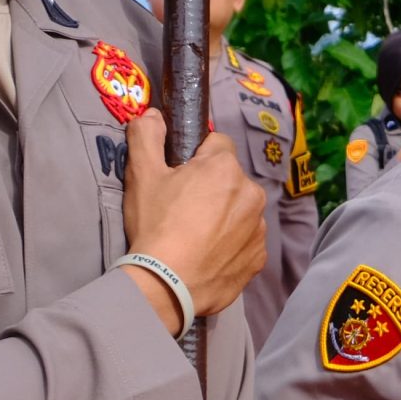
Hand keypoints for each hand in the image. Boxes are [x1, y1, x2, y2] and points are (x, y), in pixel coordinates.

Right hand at [121, 109, 268, 329]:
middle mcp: (251, 193)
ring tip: (194, 236)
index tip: (179, 176)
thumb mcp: (141, 175)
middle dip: (211, 187)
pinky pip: (245, 241)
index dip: (195, 157)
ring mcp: (259, 228)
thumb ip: (147, 136)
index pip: (216, 144)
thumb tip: (153, 114)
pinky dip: (230, 245)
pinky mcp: (259, 258)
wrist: (167, 285)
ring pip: (240, 210)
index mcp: (225, 167)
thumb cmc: (156, 226)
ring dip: (224, 216)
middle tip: (182, 209)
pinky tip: (206, 255)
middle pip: (230, 178)